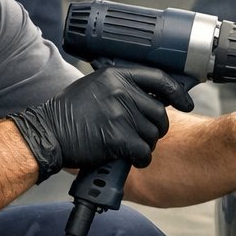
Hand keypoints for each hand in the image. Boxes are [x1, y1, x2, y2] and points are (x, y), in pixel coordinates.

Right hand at [9, 63, 194, 182]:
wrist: (48, 133)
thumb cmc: (68, 113)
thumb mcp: (94, 87)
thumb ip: (120, 87)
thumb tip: (149, 96)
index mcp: (116, 75)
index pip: (159, 78)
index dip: (178, 92)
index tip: (186, 102)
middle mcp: (120, 91)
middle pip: (159, 112)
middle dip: (157, 128)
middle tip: (147, 135)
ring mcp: (120, 114)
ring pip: (152, 134)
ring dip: (146, 145)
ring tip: (133, 147)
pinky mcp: (118, 138)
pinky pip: (143, 151)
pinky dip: (141, 159)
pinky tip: (132, 159)